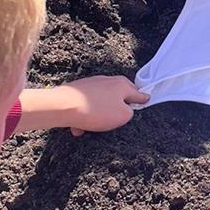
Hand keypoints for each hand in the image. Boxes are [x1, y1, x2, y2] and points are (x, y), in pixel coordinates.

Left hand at [17, 76, 149, 135]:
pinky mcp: (77, 92)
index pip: (137, 92)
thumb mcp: (123, 116)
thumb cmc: (95, 110)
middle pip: (118, 97)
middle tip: (116, 121)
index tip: (146, 100)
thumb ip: (130, 112)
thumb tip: (126, 110)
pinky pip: (85, 107)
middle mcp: (107, 81)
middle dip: (117, 109)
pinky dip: (84, 117)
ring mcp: (91, 85)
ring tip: (92, 128)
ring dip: (98, 116)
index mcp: (121, 85)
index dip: (142, 99)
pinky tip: (79, 128)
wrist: (63, 107)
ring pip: (100, 104)